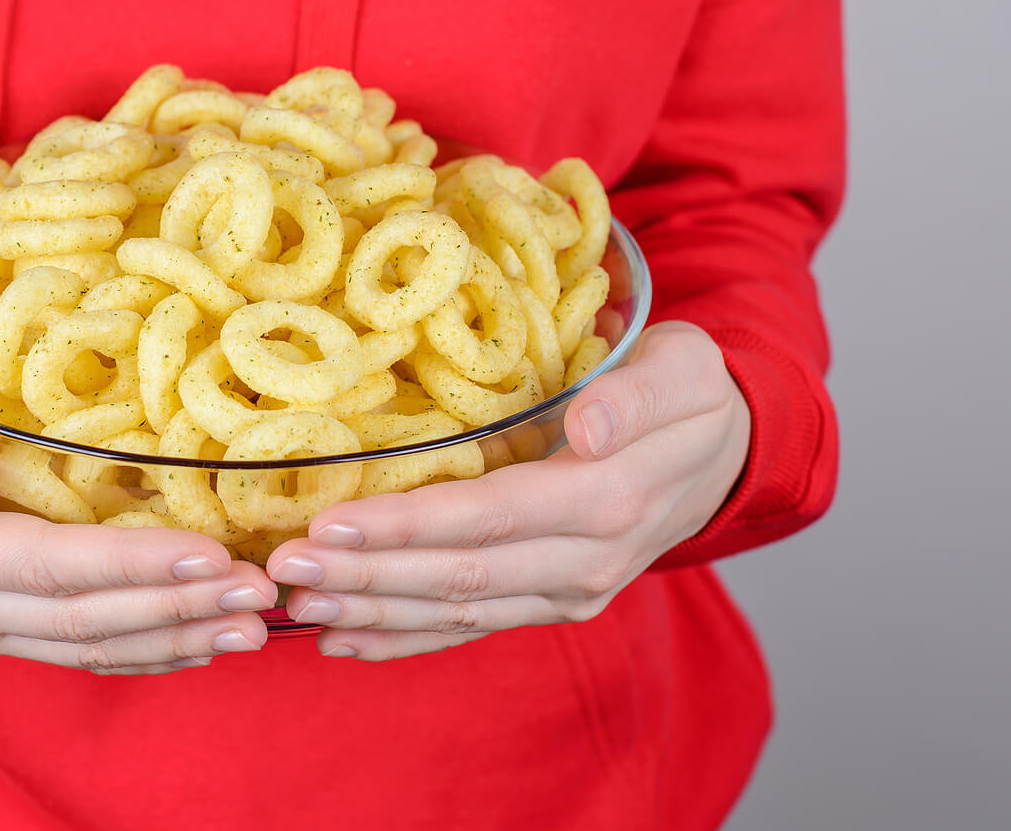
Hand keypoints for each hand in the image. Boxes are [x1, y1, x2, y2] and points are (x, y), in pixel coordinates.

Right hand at [0, 374, 275, 673]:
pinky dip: (144, 650)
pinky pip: (77, 649)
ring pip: (90, 643)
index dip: (129, 566)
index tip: (207, 554)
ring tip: (253, 623)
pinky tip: (199, 642)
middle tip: (260, 591)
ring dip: (175, 635)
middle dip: (177, 605)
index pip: (46, 566)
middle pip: (83, 616)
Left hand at [266, 321, 749, 660]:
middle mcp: (585, 562)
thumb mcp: (685, 370)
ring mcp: (567, 593)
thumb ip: (639, 397)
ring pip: (457, 612)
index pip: (491, 519)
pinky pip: (470, 629)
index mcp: (609, 500)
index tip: (333, 523)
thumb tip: (587, 429)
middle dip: (366, 575)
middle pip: (460, 577)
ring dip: (373, 611)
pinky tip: (344, 640)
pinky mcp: (550, 604)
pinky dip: (404, 640)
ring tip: (299, 604)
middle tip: (285, 568)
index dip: (409, 527)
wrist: (725, 454)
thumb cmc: (690, 395)